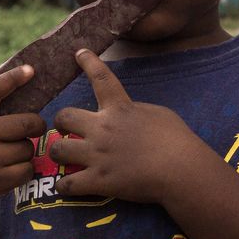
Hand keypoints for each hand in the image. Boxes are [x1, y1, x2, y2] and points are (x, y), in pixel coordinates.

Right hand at [0, 65, 46, 220]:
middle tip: (33, 127)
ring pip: (28, 147)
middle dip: (35, 125)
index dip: (13, 78)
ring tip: (7, 155)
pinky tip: (9, 170)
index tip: (30, 70)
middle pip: (26, 122)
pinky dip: (24, 169)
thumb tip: (8, 73)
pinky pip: (27, 169)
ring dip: (25, 150)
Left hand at [50, 49, 207, 203]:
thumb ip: (135, 111)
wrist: (182, 169)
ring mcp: (98, 155)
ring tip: (64, 158)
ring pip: (57, 150)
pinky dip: (64, 186)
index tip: (79, 53)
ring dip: (58, 153)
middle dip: (60, 122)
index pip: (101, 77)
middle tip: (66, 131)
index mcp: (120, 108)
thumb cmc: (177, 140)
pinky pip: (67, 184)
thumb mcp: (158, 113)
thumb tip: (127, 112)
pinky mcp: (98, 181)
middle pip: (63, 116)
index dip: (88, 62)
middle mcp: (102, 128)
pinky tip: (68, 185)